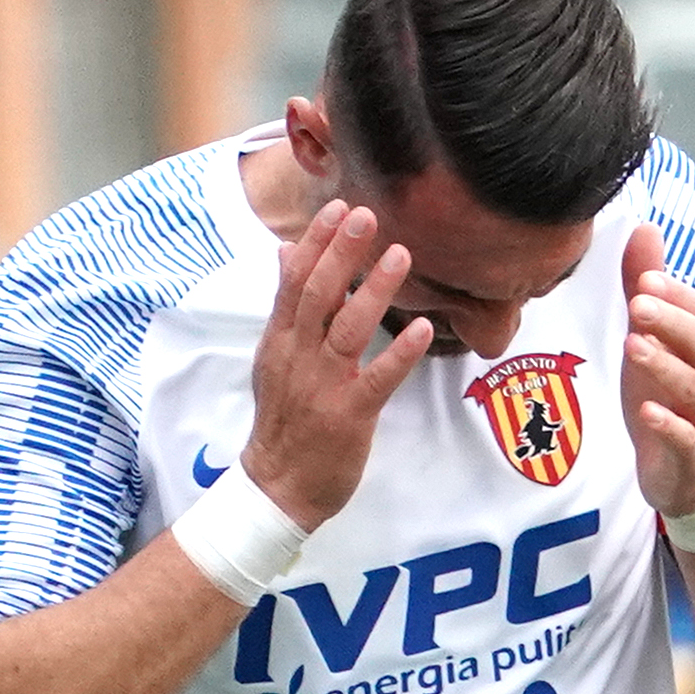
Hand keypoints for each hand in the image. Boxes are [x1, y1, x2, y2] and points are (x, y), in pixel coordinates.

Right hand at [240, 201, 431, 527]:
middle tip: (366, 214)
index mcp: (280, 341)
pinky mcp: (349, 415)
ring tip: (402, 255)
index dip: (316, 243)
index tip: (337, 208)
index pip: (294, 281)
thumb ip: (286, 307)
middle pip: (318, 294)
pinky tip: (420, 327)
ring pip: (347, 329)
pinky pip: (377, 378)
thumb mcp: (274, 358)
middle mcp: (298, 356)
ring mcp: (322, 385)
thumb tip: (287, 252)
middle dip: (341, 252)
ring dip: (375, 290)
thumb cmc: (285, 420)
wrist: (277, 485)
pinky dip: (400, 352)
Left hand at [617, 225, 694, 520]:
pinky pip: (685, 439)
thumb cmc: (666, 404)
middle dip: (672, 322)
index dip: (678, 295)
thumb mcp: (651, 345)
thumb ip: (647, 292)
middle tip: (638, 301)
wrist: (685, 479)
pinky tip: (648, 412)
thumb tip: (646, 229)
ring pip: (692, 389)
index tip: (646, 276)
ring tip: (633, 345)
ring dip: (664, 365)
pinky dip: (669, 424)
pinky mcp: (690, 457)